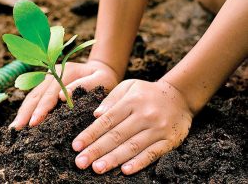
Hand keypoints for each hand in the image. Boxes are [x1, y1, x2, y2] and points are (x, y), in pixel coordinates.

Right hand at [9, 60, 119, 129]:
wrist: (101, 70)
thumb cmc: (103, 78)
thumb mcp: (101, 80)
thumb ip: (85, 85)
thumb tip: (63, 96)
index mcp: (65, 71)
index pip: (50, 93)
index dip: (42, 108)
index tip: (35, 122)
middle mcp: (52, 73)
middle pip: (36, 94)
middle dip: (26, 112)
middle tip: (17, 129)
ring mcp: (47, 78)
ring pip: (31, 96)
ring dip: (23, 112)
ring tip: (14, 128)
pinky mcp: (46, 86)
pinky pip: (33, 98)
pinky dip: (26, 110)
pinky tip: (21, 121)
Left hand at [72, 79, 193, 174]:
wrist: (180, 96)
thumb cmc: (147, 93)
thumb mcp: (128, 86)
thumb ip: (111, 99)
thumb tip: (96, 115)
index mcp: (131, 102)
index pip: (107, 120)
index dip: (90, 134)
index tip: (76, 146)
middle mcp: (144, 115)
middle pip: (117, 135)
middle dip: (96, 150)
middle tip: (80, 162)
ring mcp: (158, 129)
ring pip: (132, 146)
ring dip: (113, 159)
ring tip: (97, 168)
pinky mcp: (170, 140)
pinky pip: (153, 153)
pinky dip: (139, 163)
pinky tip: (126, 170)